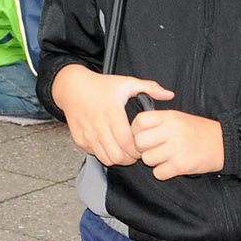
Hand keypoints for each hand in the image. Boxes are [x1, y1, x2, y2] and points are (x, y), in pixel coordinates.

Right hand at [52, 65, 172, 166]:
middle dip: (130, 158)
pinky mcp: (80, 139)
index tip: (143, 146)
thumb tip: (169, 94)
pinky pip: (95, 154)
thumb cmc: (100, 86)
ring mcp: (87, 134)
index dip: (138, 150)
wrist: (72, 88)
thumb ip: (150, 88)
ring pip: (106, 159)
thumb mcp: (126, 82)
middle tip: (135, 152)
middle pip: (118, 156)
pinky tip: (110, 145)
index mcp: (112, 113)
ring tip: (124, 150)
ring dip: (117, 158)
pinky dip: (104, 153)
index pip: (128, 143)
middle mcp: (98, 126)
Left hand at [130, 108, 225, 178]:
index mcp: (169, 117)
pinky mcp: (181, 165)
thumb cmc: (198, 131)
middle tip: (154, 149)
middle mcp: (171, 131)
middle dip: (143, 148)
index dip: (136, 131)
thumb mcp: (178, 118)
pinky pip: (158, 173)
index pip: (139, 122)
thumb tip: (134, 129)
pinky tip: (173, 166)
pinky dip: (163, 173)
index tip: (143, 136)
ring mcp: (176, 148)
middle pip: (139, 142)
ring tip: (166, 157)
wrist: (225, 144)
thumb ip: (158, 121)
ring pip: (147, 159)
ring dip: (154, 162)